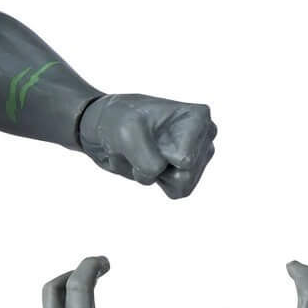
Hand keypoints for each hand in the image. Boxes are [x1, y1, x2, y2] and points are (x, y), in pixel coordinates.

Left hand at [77, 94, 215, 197]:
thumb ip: (146, 159)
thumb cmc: (117, 121)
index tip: (143, 136)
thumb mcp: (126, 133)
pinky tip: (142, 161)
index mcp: (198, 117)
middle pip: (185, 176)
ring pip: (180, 186)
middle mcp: (204, 134)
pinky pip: (174, 190)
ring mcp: (197, 153)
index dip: (156, 157)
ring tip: (139, 152)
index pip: (182, 160)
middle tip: (138, 147)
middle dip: (153, 168)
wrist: (103, 126)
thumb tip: (159, 173)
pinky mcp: (185, 168)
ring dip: (148, 174)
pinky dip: (149, 179)